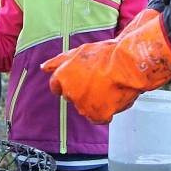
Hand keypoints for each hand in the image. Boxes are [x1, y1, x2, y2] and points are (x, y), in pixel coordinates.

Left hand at [40, 9, 170, 123]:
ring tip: (109, 86)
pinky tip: (113, 97)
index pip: (57, 86)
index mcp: (62, 78)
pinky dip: (107, 110)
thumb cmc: (105, 55)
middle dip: (82, 91)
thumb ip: (58, 62)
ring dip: (95, 101)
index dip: (70, 81)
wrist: (127, 64)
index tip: (80, 78)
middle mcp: (69, 94)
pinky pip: (100, 117)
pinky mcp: (97, 116)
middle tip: (98, 80)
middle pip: (73, 97)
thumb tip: (43, 67)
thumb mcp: (77, 52)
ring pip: (86, 107)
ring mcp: (83, 106)